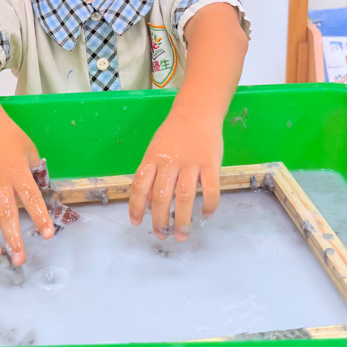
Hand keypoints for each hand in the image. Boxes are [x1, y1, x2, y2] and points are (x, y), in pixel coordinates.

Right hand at [0, 114, 54, 265]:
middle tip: (19, 259)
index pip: (32, 198)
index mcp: (19, 172)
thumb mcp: (28, 148)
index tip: (47, 234)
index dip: (40, 217)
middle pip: (7, 213)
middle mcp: (0, 181)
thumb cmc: (7, 134)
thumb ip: (35, 170)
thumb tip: (40, 191)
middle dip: (14, 238)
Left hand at [128, 106, 222, 241]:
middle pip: (161, 196)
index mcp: (153, 157)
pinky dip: (208, 205)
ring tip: (181, 235)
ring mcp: (191, 162)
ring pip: (185, 197)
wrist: (197, 111)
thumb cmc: (173, 134)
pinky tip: (205, 216)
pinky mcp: (211, 163)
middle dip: (160, 220)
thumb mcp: (156, 149)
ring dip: (182, 220)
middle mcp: (170, 161)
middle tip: (161, 235)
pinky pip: (210, 189)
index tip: (137, 223)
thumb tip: (149, 205)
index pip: (140, 185)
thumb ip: (152, 174)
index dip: (136, 206)